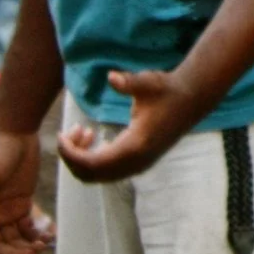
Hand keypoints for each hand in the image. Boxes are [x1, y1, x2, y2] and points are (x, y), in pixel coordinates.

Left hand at [57, 67, 209, 183]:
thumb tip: (112, 77)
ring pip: (97, 176)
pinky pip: (106, 173)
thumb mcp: (148, 82)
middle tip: (70, 130)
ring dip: (82, 158)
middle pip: (89, 175)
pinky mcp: (139, 164)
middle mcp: (136, 162)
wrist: (192, 99)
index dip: (70, 153)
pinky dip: (93, 160)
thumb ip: (129, 82)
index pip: (91, 163)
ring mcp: (138, 166)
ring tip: (83, 130)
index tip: (60, 134)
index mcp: (135, 147)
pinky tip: (96, 137)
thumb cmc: (168, 89)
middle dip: (72, 156)